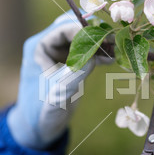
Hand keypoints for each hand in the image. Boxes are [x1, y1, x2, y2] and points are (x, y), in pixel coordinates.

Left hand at [7, 12, 104, 149]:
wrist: (39, 127)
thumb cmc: (42, 111)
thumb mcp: (58, 93)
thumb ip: (75, 74)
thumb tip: (94, 56)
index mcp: (38, 47)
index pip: (64, 28)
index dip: (85, 30)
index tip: (105, 37)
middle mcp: (48, 45)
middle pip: (74, 27)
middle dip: (94, 32)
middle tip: (113, 40)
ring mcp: (59, 53)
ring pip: (82, 38)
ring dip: (99, 42)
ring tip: (115, 50)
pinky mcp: (69, 63)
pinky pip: (86, 51)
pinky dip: (98, 53)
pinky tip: (111, 59)